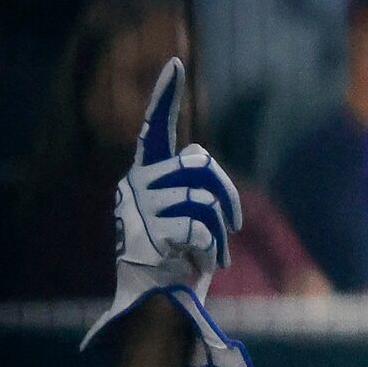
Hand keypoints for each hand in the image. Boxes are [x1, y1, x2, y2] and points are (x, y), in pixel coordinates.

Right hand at [80, 58, 251, 366]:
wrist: (156, 305)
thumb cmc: (178, 263)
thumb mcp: (186, 218)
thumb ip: (191, 187)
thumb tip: (201, 158)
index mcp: (146, 175)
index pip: (157, 128)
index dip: (166, 96)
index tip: (176, 61)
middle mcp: (137, 182)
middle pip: (201, 166)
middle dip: (226, 198)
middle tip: (230, 228)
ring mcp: (142, 206)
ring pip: (204, 201)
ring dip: (218, 235)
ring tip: (205, 255)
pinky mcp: (152, 229)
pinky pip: (199, 226)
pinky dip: (208, 249)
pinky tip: (194, 262)